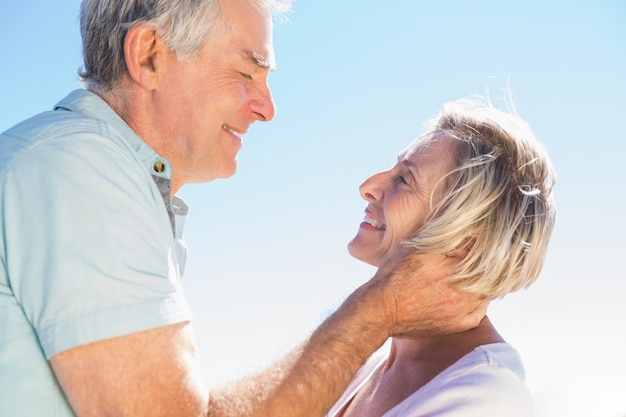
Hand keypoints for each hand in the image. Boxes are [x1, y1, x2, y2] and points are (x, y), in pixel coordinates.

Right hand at [353, 246, 487, 338]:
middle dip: (479, 266)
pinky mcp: (458, 324)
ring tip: (467, 279)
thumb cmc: (393, 277)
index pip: (476, 250)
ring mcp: (462, 307)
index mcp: (453, 264)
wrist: (381, 309)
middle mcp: (462, 286)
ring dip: (480, 284)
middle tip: (471, 262)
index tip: (468, 245)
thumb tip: (453, 226)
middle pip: (486, 272)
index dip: (472, 246)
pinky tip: (466, 298)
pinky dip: (476, 305)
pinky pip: (479, 313)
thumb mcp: (414, 249)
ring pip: (485, 292)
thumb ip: (437, 239)